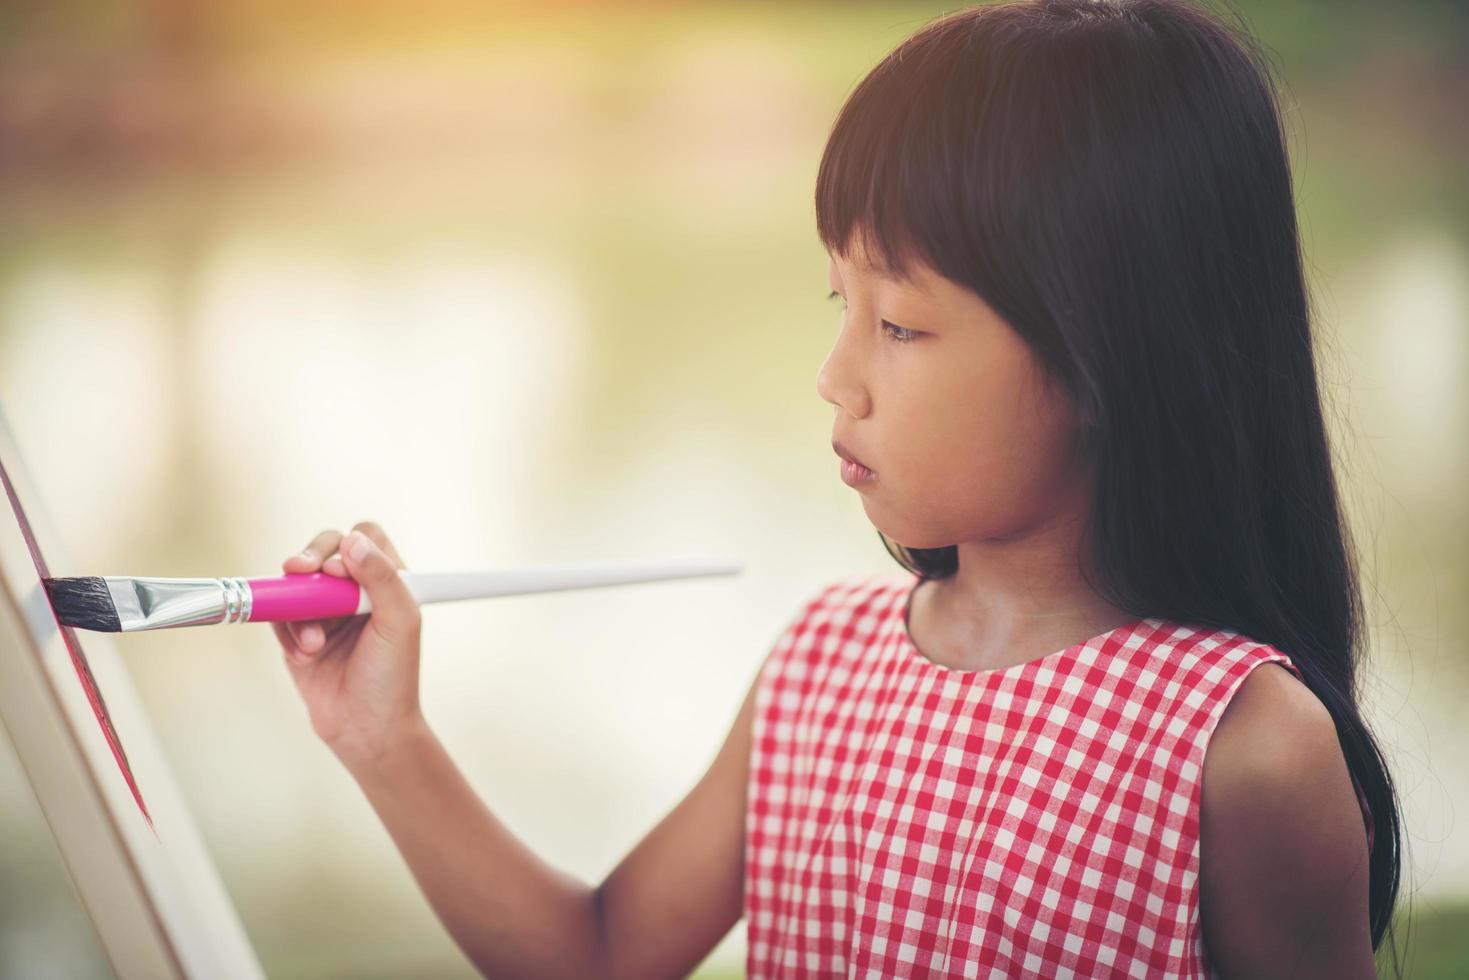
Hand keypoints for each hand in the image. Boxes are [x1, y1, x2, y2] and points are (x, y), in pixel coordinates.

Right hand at [274, 521, 423, 768]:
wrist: (365, 730)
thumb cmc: (392, 678)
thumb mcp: (399, 623)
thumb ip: (382, 578)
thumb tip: (352, 541)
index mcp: (389, 582)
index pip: (365, 538)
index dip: (348, 547)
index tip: (339, 573)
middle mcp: (356, 591)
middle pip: (324, 549)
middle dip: (309, 559)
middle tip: (297, 571)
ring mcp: (325, 611)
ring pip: (298, 583)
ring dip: (301, 610)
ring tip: (316, 644)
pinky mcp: (298, 634)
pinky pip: (280, 615)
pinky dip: (289, 633)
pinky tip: (306, 656)